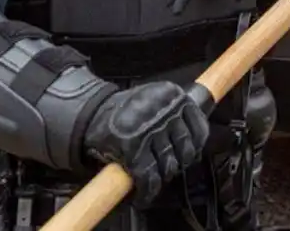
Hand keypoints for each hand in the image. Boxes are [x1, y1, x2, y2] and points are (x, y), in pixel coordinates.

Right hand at [82, 81, 208, 206]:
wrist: (90, 114)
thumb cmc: (124, 110)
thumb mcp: (154, 98)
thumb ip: (176, 112)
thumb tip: (197, 142)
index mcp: (170, 94)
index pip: (199, 128)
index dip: (195, 146)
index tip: (189, 153)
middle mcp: (160, 109)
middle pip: (185, 150)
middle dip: (177, 164)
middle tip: (165, 166)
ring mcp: (146, 129)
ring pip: (168, 167)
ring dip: (161, 178)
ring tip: (151, 177)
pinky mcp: (131, 147)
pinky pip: (147, 178)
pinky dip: (146, 192)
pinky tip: (142, 195)